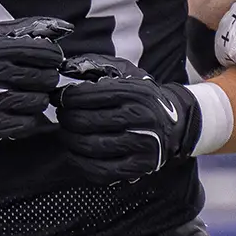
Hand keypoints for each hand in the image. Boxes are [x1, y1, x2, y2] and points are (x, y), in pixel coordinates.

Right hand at [0, 16, 70, 140]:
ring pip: (40, 102)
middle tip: (36, 79)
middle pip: (48, 79)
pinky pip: (28, 124)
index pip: (47, 53)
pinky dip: (28, 118)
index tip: (47, 61)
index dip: (52, 58)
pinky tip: (18, 111)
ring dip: (38, 99)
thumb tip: (65, 28)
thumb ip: (31, 27)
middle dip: (47, 79)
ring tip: (25, 95)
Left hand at [55, 53, 202, 181]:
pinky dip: (80, 163)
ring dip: (70, 140)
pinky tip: (75, 154)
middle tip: (62, 117)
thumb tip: (64, 68)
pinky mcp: (140, 166)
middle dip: (65, 119)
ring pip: (90, 145)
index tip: (59, 99)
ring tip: (66, 133)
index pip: (86, 95)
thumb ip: (95, 65)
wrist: (176, 123)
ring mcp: (141, 143)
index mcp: (133, 91)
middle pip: (85, 121)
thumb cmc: (140, 96)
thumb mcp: (125, 73)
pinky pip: (101, 170)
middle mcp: (140, 116)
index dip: (65, 98)